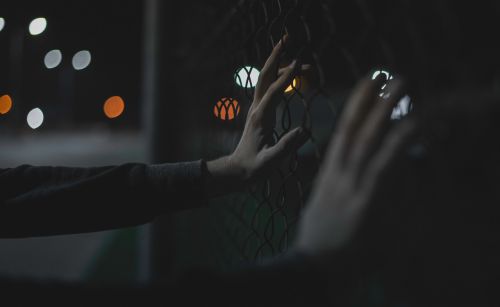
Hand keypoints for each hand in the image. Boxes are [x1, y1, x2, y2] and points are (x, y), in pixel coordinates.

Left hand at [206, 37, 309, 196]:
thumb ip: (286, 147)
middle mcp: (257, 109)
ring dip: (278, 65)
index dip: (287, 77)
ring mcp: (257, 109)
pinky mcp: (259, 113)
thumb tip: (305, 130)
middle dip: (275, 56)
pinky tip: (288, 74)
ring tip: (297, 57)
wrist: (237, 171)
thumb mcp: (270, 162)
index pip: (274, 92)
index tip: (301, 62)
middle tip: (287, 39)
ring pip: (266, 80)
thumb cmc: (253, 168)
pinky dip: (278, 77)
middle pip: (265, 76)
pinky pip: (268, 89)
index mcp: (260, 118)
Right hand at [294, 74, 414, 257]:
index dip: (354, 109)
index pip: (343, 134)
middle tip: (383, 73)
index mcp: (329, 175)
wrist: (312, 266)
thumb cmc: (317, 243)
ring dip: (386, 108)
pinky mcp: (366, 200)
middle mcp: (338, 173)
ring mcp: (351, 184)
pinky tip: (412, 123)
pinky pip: (385, 164)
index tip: (365, 87)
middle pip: (354, 128)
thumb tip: (342, 183)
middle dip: (369, 99)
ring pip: (369, 138)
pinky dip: (399, 141)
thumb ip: (334, 192)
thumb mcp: (321, 211)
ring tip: (401, 85)